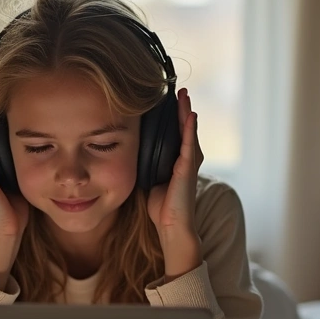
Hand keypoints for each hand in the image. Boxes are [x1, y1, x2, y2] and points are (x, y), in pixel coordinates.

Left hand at [147, 88, 203, 276]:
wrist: (171, 229)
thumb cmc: (160, 209)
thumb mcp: (148, 181)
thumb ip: (146, 166)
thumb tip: (129, 154)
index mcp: (175, 163)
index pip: (175, 134)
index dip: (173, 118)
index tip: (168, 100)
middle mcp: (184, 161)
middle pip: (184, 129)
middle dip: (181, 109)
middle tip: (179, 89)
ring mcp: (188, 165)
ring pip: (188, 133)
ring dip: (186, 113)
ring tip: (184, 95)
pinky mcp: (187, 171)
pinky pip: (189, 145)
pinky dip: (189, 130)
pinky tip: (190, 115)